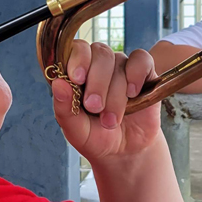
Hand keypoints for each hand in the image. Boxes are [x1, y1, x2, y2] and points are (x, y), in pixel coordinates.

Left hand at [52, 39, 160, 164]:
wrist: (125, 152)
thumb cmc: (96, 137)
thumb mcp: (76, 130)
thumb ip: (64, 108)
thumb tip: (58, 83)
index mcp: (77, 72)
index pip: (76, 48)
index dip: (77, 59)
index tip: (77, 79)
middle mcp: (99, 65)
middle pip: (100, 53)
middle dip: (97, 82)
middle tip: (95, 107)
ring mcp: (121, 67)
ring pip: (119, 62)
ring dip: (115, 94)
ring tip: (111, 120)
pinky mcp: (144, 73)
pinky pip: (141, 60)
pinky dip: (136, 75)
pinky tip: (132, 94)